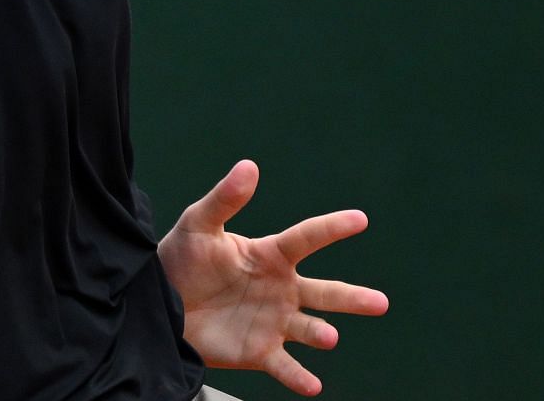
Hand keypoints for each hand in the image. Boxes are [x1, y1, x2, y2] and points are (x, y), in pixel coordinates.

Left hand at [156, 160, 387, 396]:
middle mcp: (281, 289)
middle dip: (353, 298)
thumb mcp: (199, 224)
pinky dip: (299, 377)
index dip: (332, 227)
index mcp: (271, 256)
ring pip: (310, 329)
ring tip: (329, 337)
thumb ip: (225, 199)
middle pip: (324, 293)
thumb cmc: (182, 258)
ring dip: (321, 334)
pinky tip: (313, 385)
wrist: (162, 303)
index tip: (360, 218)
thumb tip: (248, 166)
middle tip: (381, 303)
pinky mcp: (259, 351)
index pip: (307, 238)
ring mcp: (274, 322)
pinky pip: (285, 366)